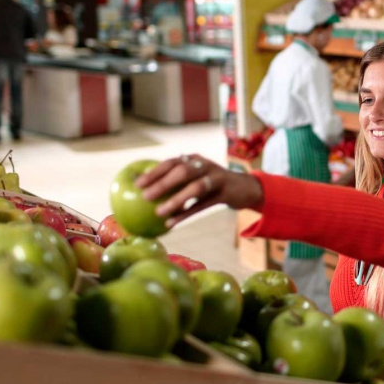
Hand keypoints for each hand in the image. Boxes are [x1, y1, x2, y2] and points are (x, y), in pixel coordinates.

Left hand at [136, 155, 264, 227]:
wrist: (245, 188)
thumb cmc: (213, 186)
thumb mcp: (196, 179)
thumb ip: (178, 183)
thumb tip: (148, 195)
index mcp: (195, 159)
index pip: (171, 162)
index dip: (154, 172)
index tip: (138, 184)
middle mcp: (205, 165)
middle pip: (183, 171)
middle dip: (162, 183)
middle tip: (145, 196)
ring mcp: (217, 178)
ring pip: (195, 188)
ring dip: (176, 200)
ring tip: (159, 212)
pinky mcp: (226, 193)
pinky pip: (203, 205)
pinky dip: (186, 214)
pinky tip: (171, 223)